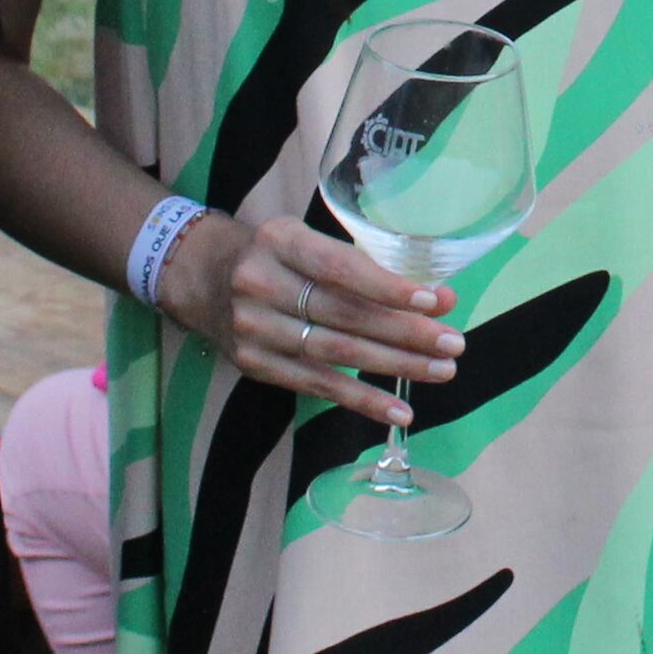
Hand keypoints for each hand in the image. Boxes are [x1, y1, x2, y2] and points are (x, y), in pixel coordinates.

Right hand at [154, 203, 463, 426]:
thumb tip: (440, 297)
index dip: (388, 287)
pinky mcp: (254, 365)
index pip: (340, 268)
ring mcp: (253, 328)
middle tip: (453, 344)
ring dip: (394, 367)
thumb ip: (368, 267)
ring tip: (441, 371)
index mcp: (280, 241)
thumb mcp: (309, 241)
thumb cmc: (273, 254)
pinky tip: (398, 412)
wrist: (200, 275)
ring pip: (335, 353)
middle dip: (405, 332)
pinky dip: (361, 400)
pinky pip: (316, 386)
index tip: (435, 300)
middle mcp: (261, 284)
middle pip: (343, 315)